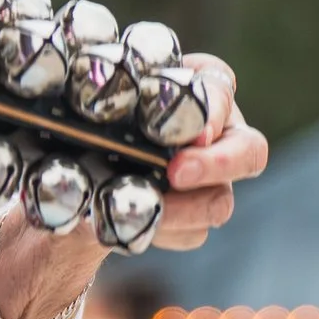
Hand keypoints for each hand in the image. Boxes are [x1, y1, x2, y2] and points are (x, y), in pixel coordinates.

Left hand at [0, 61, 266, 318]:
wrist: (68, 171)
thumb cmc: (84, 120)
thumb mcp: (85, 104)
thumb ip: (100, 105)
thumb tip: (88, 117)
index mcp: (196, 87)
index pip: (219, 84)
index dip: (214, 105)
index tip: (194, 129)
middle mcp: (214, 133)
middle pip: (249, 149)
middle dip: (220, 163)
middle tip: (178, 172)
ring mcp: (209, 179)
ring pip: (220, 201)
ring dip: (185, 210)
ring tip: (146, 209)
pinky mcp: (193, 217)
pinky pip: (193, 233)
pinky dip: (163, 232)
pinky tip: (130, 227)